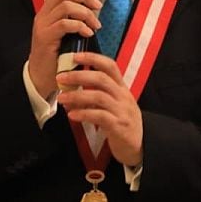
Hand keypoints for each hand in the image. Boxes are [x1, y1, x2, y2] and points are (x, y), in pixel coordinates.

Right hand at [28, 0, 101, 96]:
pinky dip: (80, 26)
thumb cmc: (57, 55)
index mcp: (47, 11)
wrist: (41, 77)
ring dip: (85, 13)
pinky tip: (88, 33)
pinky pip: (65, 24)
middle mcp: (43, 15)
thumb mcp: (65, 33)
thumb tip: (93, 6)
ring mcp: (42, 26)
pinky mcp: (45, 38)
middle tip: (98, 7)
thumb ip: (73, 18)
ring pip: (65, 6)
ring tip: (95, 24)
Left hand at [56, 51, 142, 165]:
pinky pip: (99, 116)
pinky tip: (72, 115)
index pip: (110, 66)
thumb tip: (72, 88)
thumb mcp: (114, 105)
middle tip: (60, 77)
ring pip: (98, 96)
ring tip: (62, 98)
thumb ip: (97, 95)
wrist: (140, 146)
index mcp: (121, 88)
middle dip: (78, 76)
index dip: (93, 58)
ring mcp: (122, 111)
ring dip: (77, 96)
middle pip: (101, 79)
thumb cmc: (123, 123)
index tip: (75, 56)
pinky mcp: (119, 126)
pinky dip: (84, 113)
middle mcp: (123, 96)